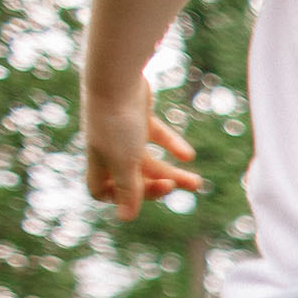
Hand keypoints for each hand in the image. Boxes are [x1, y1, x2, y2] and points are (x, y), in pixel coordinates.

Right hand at [84, 78, 198, 220]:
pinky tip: (189, 155)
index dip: (118, 200)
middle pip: (133, 177)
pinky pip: (156, 135)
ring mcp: (122, 131)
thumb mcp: (125, 161)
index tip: (138, 196)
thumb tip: (125, 219)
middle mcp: (108, 148)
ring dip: (173, 172)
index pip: (101, 190)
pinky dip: (172, 145)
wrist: (117, 78)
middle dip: (159, 186)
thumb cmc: (116, 122)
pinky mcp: (136, 114)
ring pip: (149, 159)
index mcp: (99, 161)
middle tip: (184, 187)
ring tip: (198, 183)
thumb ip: (128, 190)